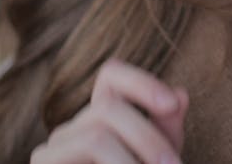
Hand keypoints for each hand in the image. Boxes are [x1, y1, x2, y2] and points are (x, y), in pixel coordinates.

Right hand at [31, 59, 189, 163]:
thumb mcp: (157, 162)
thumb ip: (167, 131)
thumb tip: (181, 94)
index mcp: (100, 119)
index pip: (111, 76)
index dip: (140, 80)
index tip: (173, 103)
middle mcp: (71, 130)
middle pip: (108, 107)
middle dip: (148, 136)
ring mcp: (51, 154)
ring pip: (95, 136)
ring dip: (132, 160)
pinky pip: (79, 158)